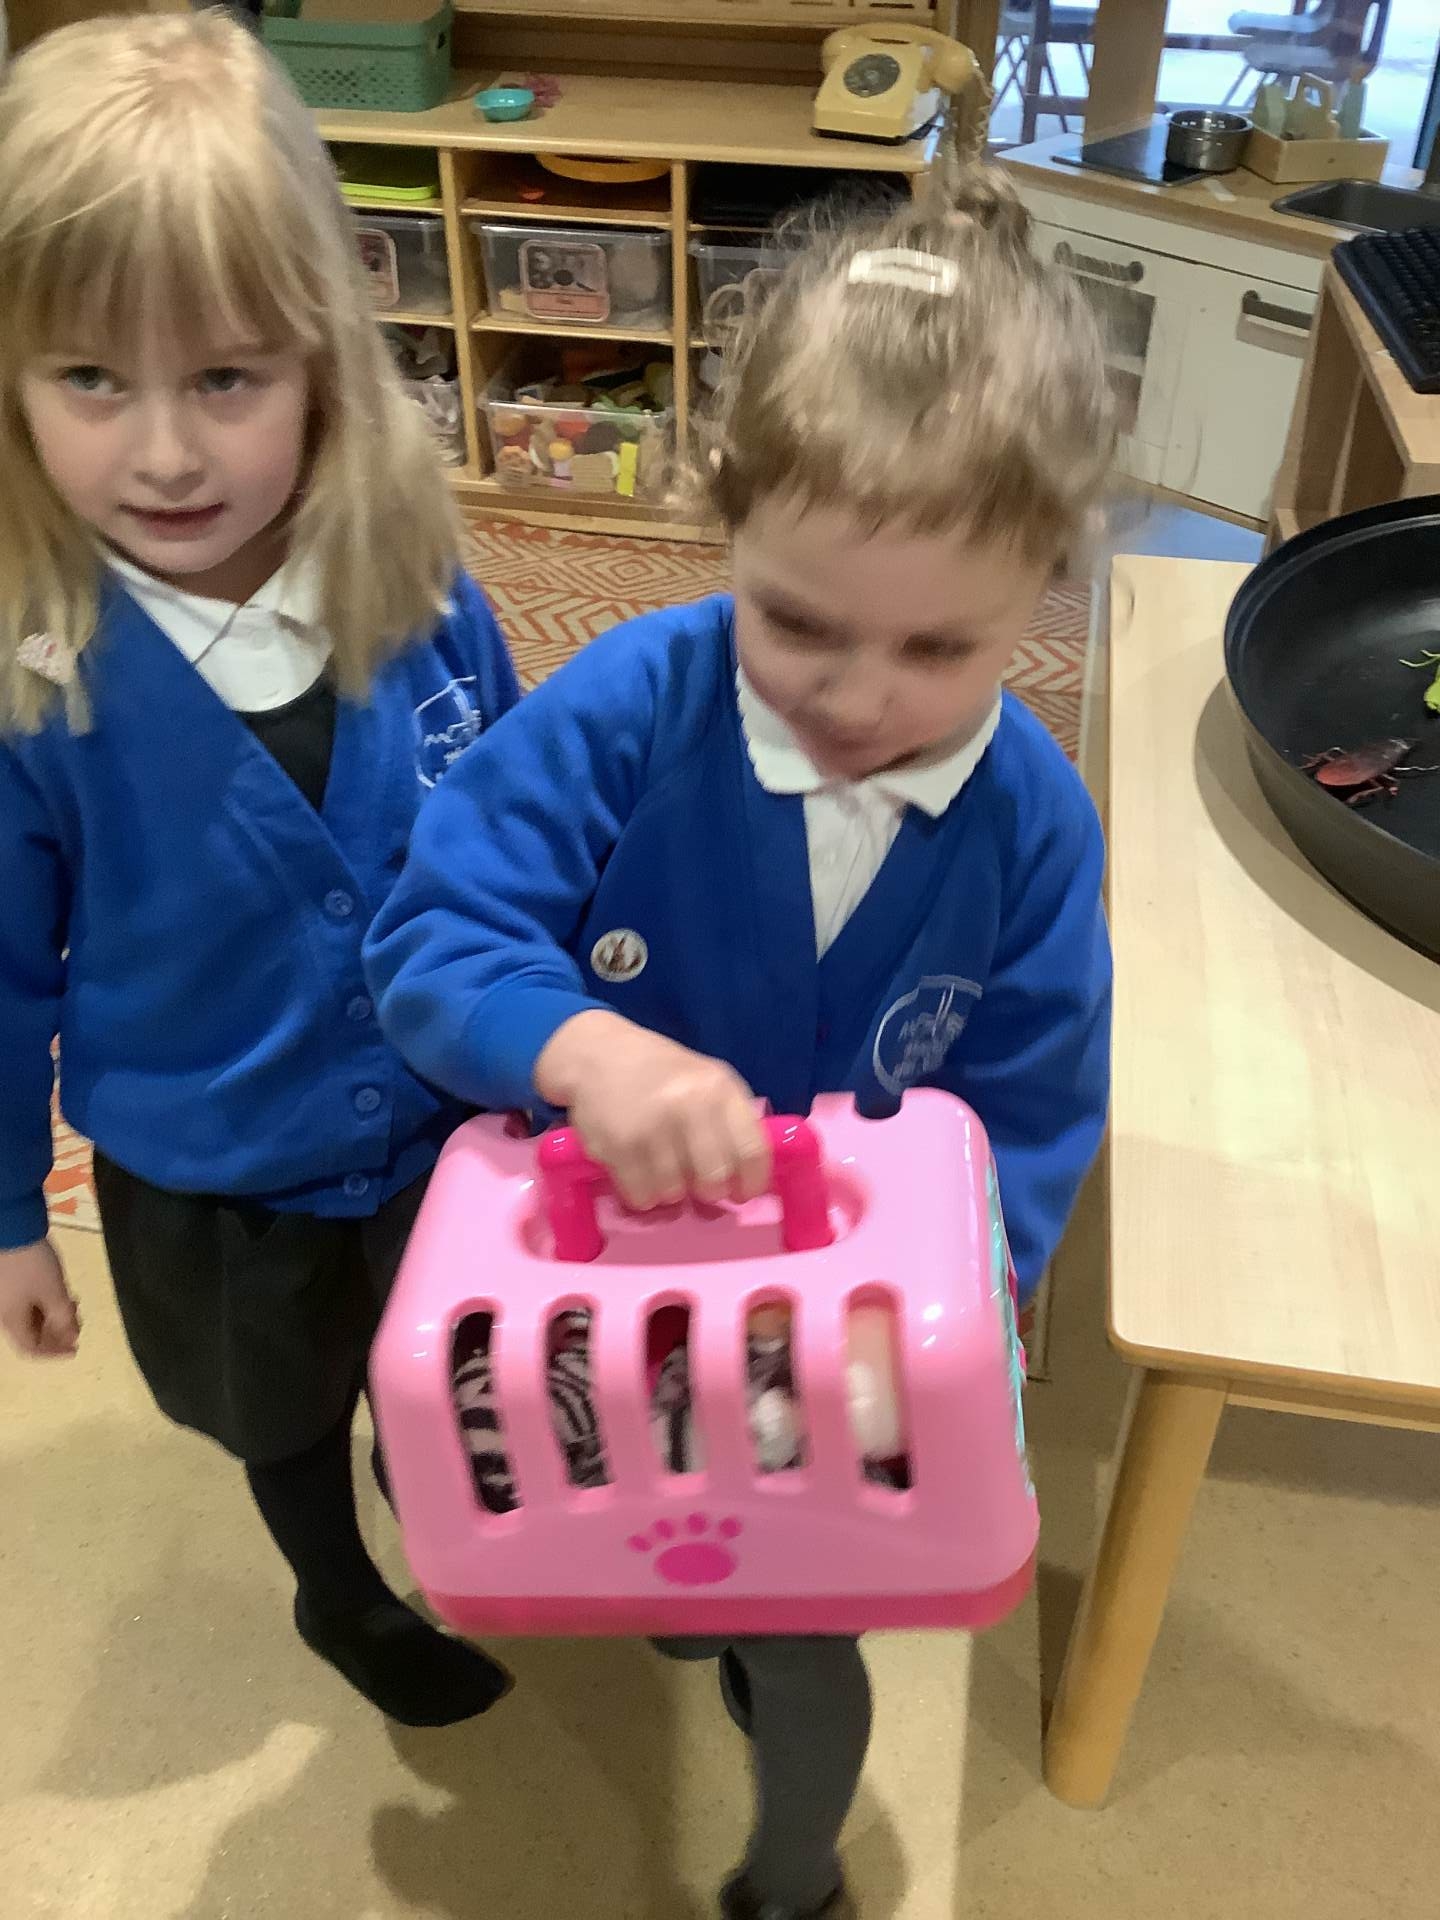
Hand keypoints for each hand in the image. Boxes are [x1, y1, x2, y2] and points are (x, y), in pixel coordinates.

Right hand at [0, 1238, 80, 1357]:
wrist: (9, 1227)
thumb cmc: (31, 1263)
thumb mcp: (53, 1291)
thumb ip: (63, 1317)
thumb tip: (72, 1337)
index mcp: (11, 1320)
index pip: (31, 1349)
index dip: (54, 1352)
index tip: (76, 1348)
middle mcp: (4, 1312)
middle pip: (31, 1333)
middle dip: (57, 1331)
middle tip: (78, 1320)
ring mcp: (4, 1296)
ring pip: (30, 1316)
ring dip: (53, 1315)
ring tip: (72, 1302)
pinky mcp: (7, 1281)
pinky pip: (26, 1301)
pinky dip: (44, 1303)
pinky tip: (60, 1291)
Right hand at [536, 1010, 771, 1210]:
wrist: (597, 1053)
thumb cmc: (660, 1072)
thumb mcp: (706, 1079)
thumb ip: (730, 1122)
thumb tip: (745, 1182)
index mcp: (719, 1087)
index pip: (752, 1151)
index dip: (752, 1183)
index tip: (742, 1194)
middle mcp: (689, 1104)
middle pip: (714, 1180)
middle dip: (706, 1190)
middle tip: (694, 1181)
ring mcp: (652, 1126)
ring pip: (675, 1193)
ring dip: (668, 1190)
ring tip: (658, 1165)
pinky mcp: (618, 1146)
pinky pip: (641, 1196)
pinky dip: (641, 1192)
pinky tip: (636, 1168)